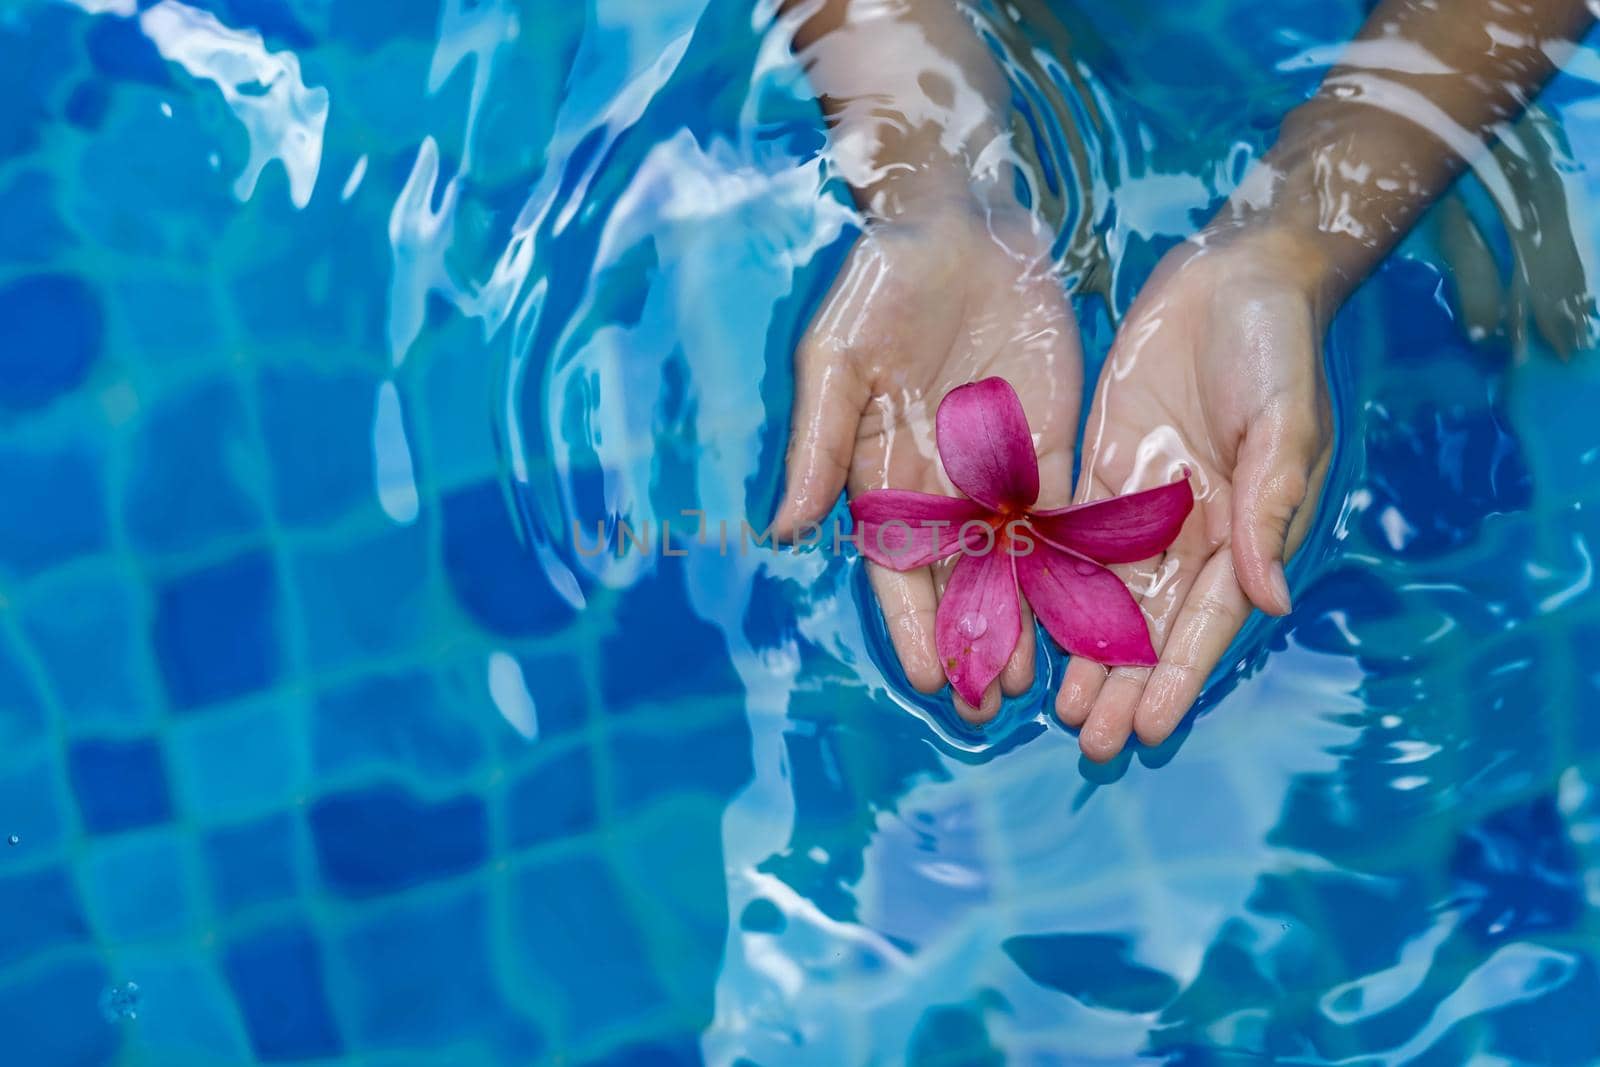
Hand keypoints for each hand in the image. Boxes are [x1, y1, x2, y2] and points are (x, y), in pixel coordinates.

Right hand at [774, 193, 1083, 721]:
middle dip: (969, 638)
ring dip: (1022, 619)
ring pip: (1011, 563)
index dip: (910, 620)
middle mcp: (939, 484)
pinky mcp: (1050, 442)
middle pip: (955, 579)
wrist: (958, 218)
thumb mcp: (836, 359)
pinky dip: (1071, 564)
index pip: (895, 565)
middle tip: (987, 701)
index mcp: (882, 472)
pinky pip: (1063, 515)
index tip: (927, 674)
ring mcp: (997, 467)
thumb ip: (817, 444)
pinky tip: (1085, 609)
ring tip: (1036, 678)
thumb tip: (782, 528)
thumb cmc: (880, 283)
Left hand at [1058, 226, 1333, 760]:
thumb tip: (1270, 599)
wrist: (1234, 271)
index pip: (1205, 620)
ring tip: (1055, 706)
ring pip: (1104, 593)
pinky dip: (1046, 581)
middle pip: (1149, 624)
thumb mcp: (1285, 424)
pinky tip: (1020, 620)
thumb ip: (1268, 508)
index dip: (1177, 676)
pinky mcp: (1098, 469)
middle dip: (1120, 682)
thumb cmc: (1277, 345)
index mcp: (1241, 529)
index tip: (1149, 727)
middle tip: (1087, 739)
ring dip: (1081, 650)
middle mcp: (1188, 530)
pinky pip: (1066, 536)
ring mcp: (1140, 504)